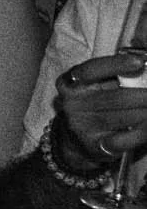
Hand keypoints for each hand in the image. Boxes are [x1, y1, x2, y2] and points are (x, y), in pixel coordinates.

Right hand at [54, 51, 146, 168]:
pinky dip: (142, 132)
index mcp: (69, 84)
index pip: (90, 70)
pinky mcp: (95, 146)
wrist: (77, 139)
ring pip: (123, 117)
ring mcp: (81, 126)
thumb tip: (145, 66)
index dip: (115, 65)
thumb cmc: (95, 104)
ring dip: (146, 113)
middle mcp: (71, 105)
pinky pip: (125, 139)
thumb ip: (116, 74)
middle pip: (115, 97)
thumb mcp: (97, 86)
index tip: (139, 62)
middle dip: (144, 95)